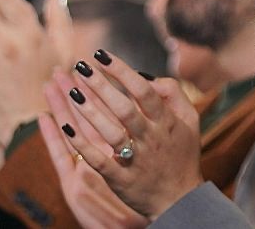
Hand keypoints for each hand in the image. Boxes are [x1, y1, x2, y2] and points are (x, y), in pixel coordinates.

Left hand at [41, 50, 203, 219]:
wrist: (179, 199)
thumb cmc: (181, 154)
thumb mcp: (190, 120)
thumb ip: (173, 93)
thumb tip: (146, 75)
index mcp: (166, 122)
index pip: (143, 91)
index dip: (122, 71)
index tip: (101, 55)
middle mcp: (151, 139)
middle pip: (125, 109)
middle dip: (102, 86)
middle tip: (81, 66)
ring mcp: (136, 160)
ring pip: (111, 133)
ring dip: (90, 112)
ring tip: (71, 91)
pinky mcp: (121, 179)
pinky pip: (99, 161)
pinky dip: (82, 145)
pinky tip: (65, 127)